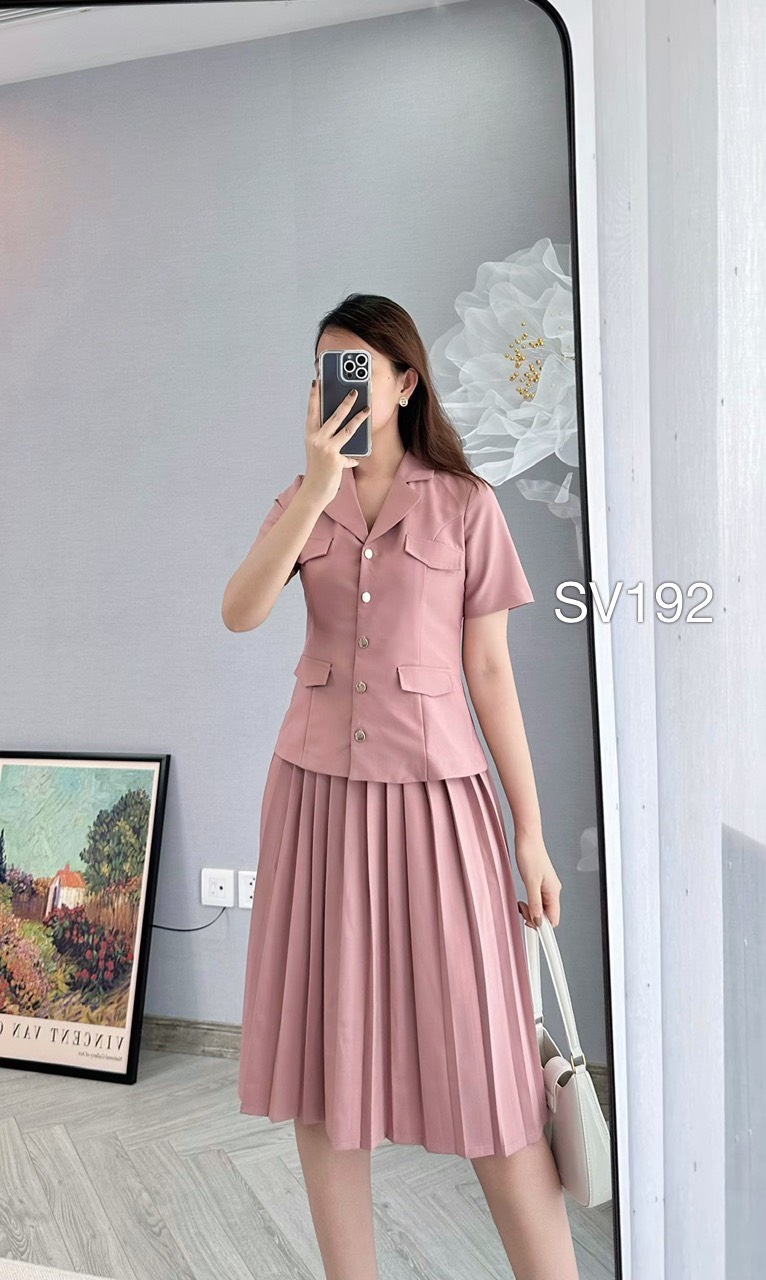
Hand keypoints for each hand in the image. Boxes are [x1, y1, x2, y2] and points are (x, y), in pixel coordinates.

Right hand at [301, 377, 369, 505]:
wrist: (314, 491)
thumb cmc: (318, 472)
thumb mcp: (320, 453)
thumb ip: (330, 443)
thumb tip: (347, 439)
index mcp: (310, 436)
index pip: (312, 411)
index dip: (314, 396)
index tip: (316, 382)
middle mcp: (316, 439)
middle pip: (333, 416)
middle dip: (345, 402)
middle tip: (354, 391)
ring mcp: (325, 448)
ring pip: (346, 428)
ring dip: (358, 418)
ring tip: (367, 409)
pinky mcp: (335, 459)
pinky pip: (351, 454)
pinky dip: (353, 459)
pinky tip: (356, 461)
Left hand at [514, 827, 562, 928]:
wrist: (527, 838)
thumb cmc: (530, 855)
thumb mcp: (530, 882)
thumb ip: (535, 903)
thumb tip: (537, 920)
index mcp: (554, 891)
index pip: (553, 918)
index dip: (544, 927)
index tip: (534, 932)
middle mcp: (553, 891)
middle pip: (547, 914)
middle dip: (534, 917)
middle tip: (522, 911)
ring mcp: (546, 887)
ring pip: (541, 907)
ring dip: (531, 910)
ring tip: (521, 905)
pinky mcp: (539, 883)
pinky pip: (537, 899)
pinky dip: (530, 903)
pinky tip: (523, 900)